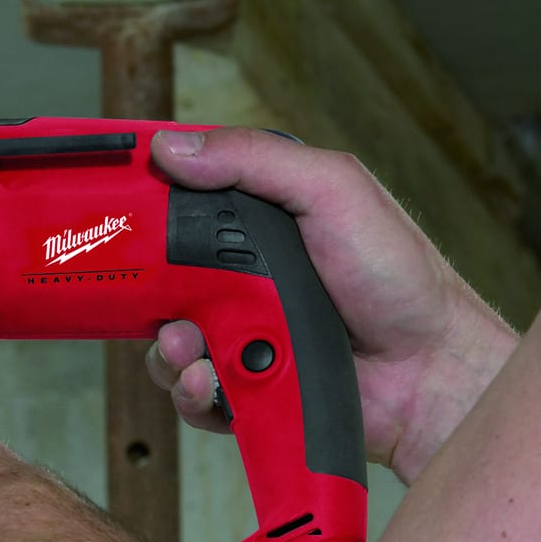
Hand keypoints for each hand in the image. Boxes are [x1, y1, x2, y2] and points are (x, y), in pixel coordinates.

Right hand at [144, 127, 518, 480]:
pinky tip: (212, 384)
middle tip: (154, 302)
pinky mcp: (247, 388)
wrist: (432, 371)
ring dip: (169, 350)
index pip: (179, 204)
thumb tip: (175, 148)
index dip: (141, 209)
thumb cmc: (399, 277)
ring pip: (169, 343)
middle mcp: (243, 276)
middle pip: (158, 279)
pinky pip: (194, 394)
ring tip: (190, 350)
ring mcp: (243, 334)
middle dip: (142, 293)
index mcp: (259, 219)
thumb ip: (255, 159)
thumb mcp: (332, 190)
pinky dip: (193, 392)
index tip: (108, 214)